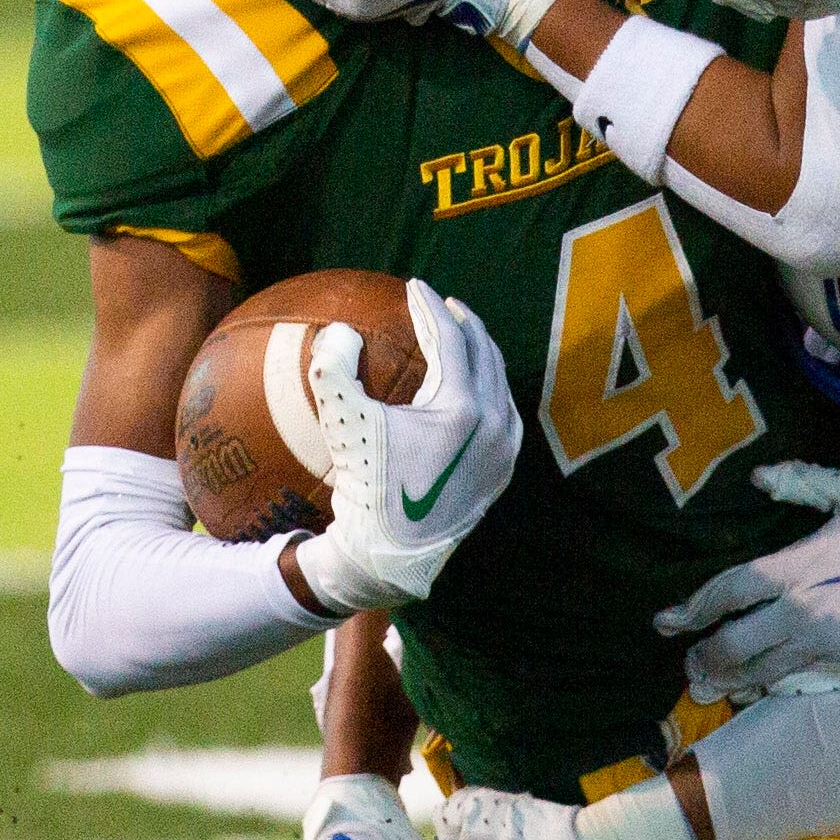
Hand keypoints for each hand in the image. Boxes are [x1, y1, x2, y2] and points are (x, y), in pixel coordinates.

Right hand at [291, 281, 521, 613]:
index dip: (431, 306)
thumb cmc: (365, 485)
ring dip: (478, 352)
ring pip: (498, 380)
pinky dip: (485, 386)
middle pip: (484, 352)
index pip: (451, 339)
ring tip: (457, 336)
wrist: (391, 553)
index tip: (415, 286)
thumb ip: (334, 368)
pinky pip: (502, 410)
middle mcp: (495, 422)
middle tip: (442, 304)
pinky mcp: (504, 466)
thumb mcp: (343, 422)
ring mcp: (505, 446)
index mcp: (463, 407)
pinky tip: (466, 383)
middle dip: (463, 322)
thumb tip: (339, 330)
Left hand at [659, 465, 839, 699]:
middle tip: (688, 659)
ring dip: (728, 679)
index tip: (667, 620)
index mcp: (799, 568)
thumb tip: (757, 477)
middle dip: (702, 654)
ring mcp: (824, 647)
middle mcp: (803, 613)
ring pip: (758, 673)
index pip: (728, 591)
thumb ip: (804, 482)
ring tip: (708, 681)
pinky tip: (751, 692)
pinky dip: (766, 691)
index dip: (691, 609)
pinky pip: (792, 686)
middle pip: (732, 643)